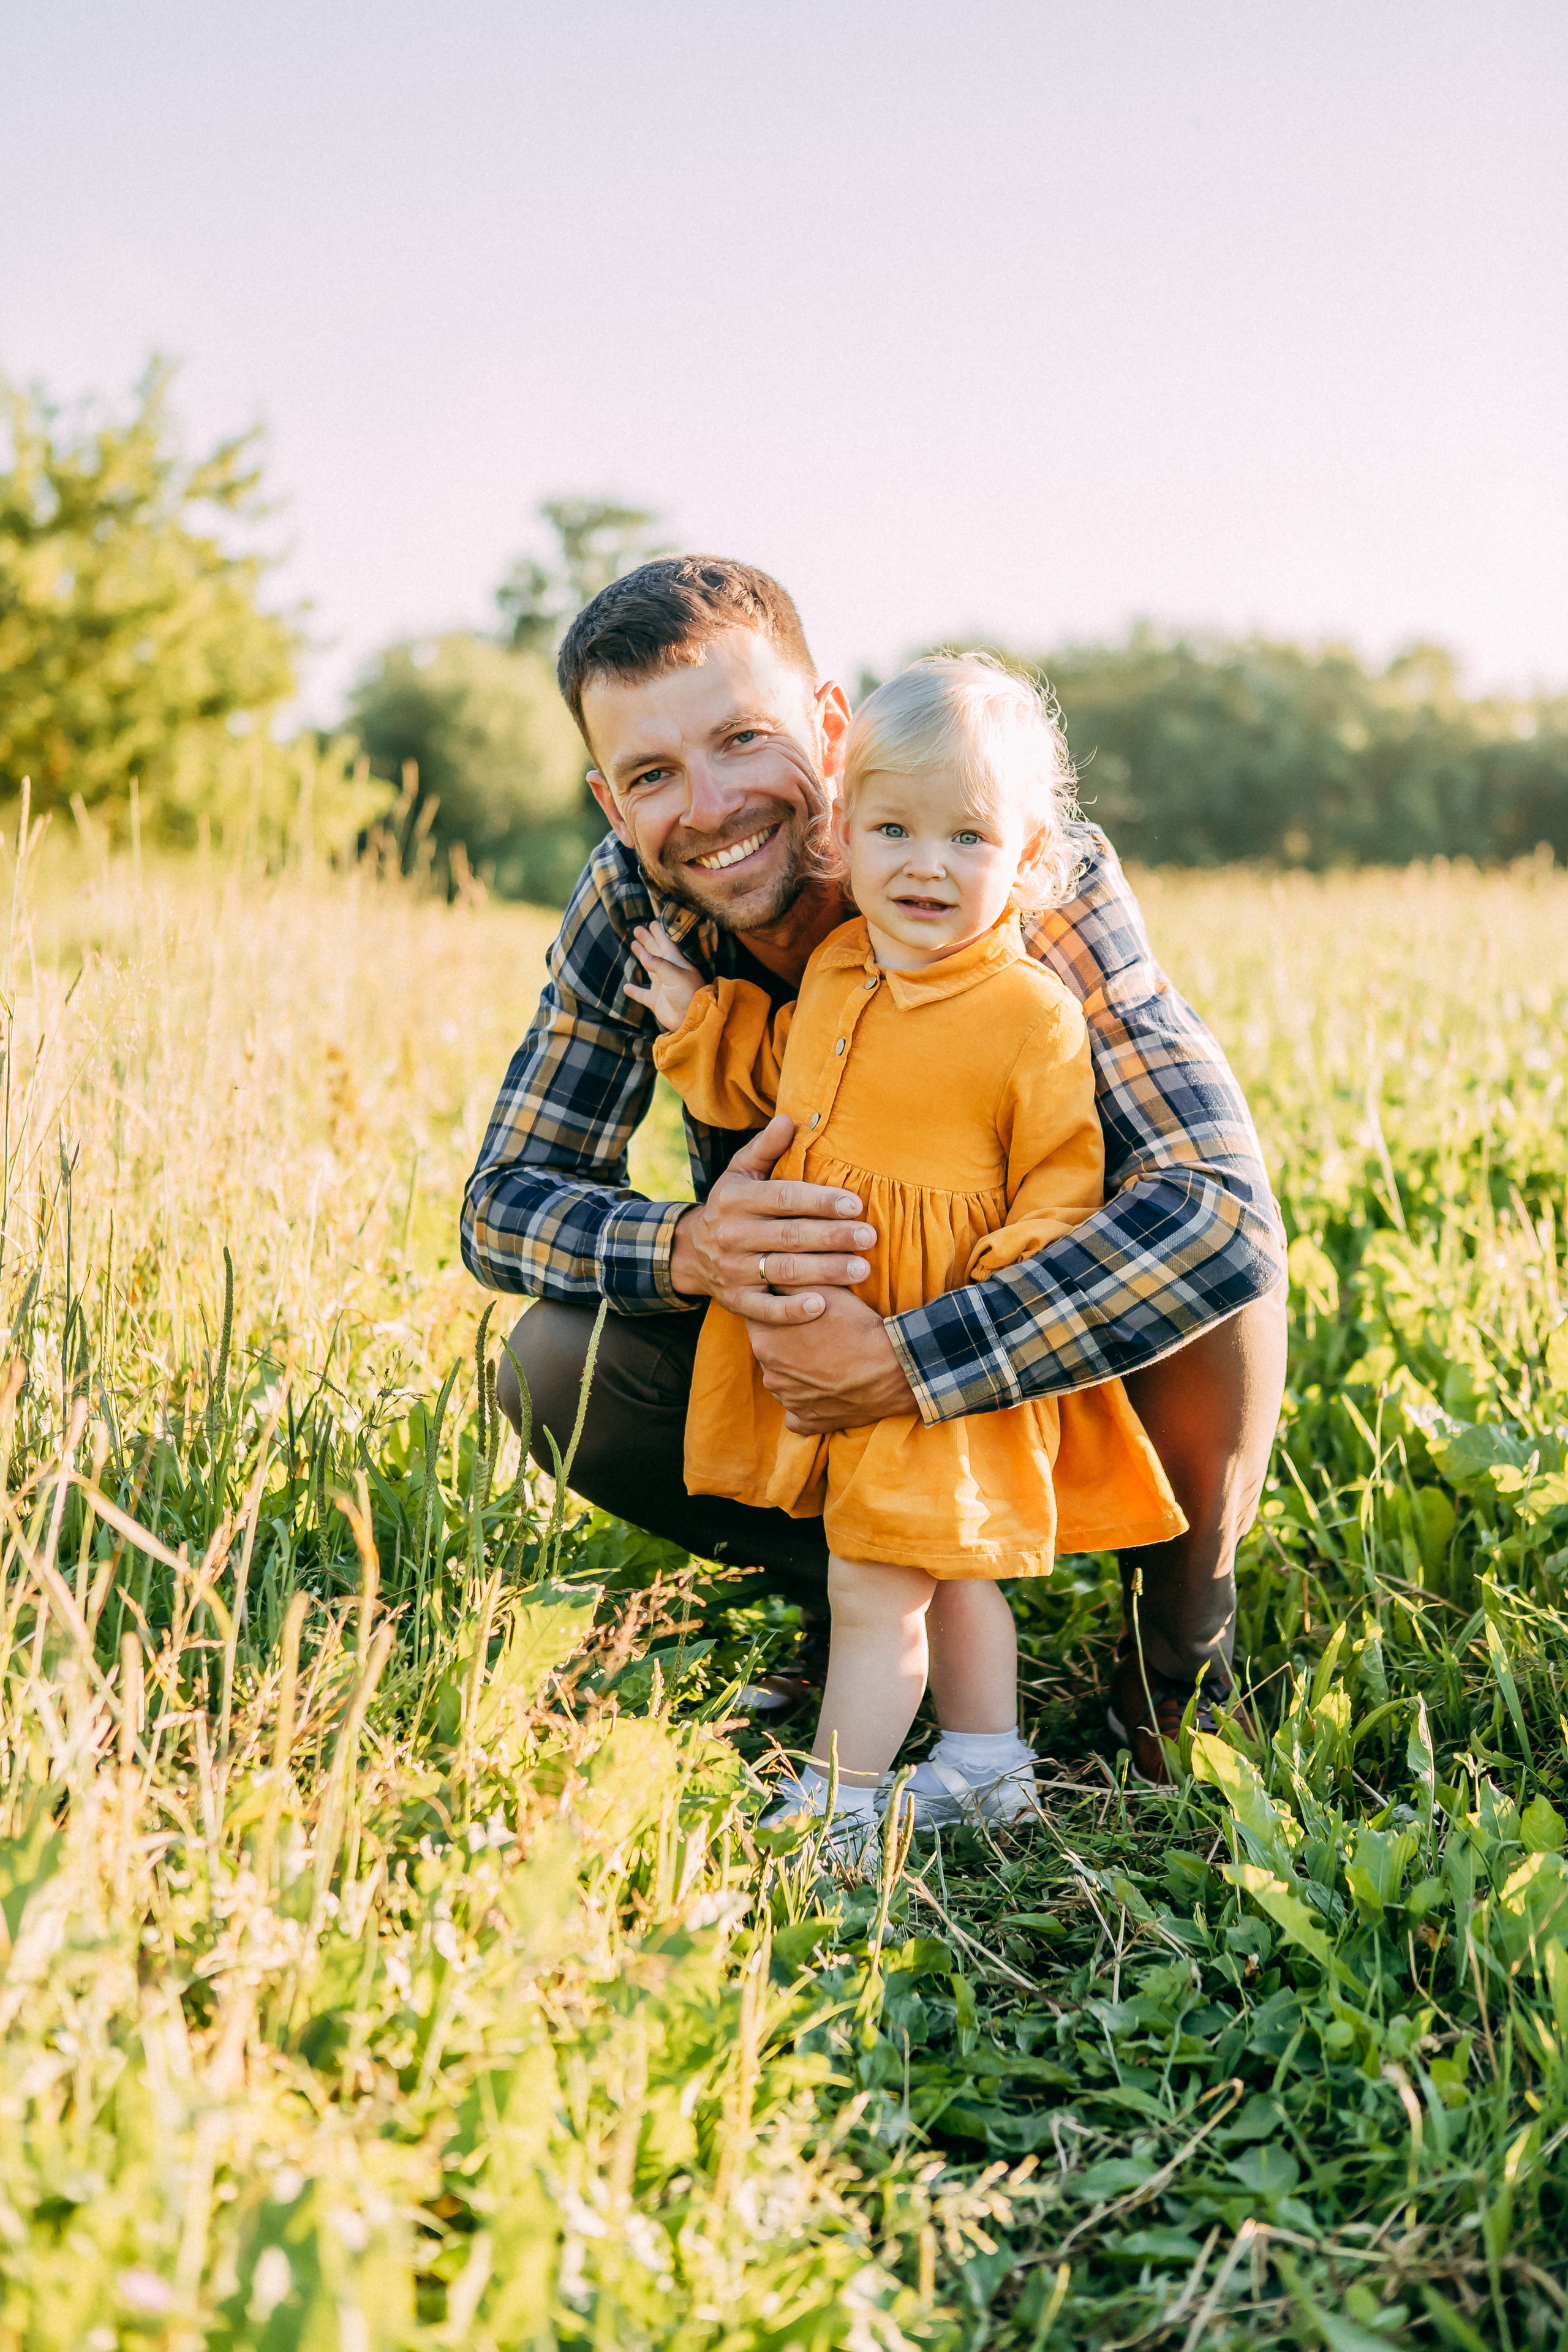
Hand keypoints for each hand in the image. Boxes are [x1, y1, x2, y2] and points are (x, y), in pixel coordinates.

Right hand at [625, 921, 701, 1030]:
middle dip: (647, 941)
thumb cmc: (688, 994)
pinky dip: (634, 991)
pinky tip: (626, 987)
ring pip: (649, 968)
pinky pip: (642, 994)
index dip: (658, 934)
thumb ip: (659, 965)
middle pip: (655, 952)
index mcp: (675, 963)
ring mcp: (662, 987)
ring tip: (633, 945)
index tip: (651, 923)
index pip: (666, 944)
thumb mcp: (676, 976)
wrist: (692, 1019)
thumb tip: (643, 955)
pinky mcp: (656, 1001)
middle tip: (637, 929)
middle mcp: (668, 973)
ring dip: (642, 957)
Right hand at [667, 1113, 877, 1316]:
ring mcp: (732, 1270)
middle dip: (833, 1237)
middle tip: (869, 1238)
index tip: (856, 1205)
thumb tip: (790, 1119)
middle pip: (790, 1236)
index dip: (821, 1201)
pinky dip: (792, 1311)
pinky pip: (765, 1310)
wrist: (690, 1252)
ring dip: (825, 1272)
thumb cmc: (730, 1206)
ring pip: (784, 1272)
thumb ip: (765, 1147)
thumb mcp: (739, 1172)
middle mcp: (733, 1234)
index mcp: (737, 1199)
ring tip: (861, 1270)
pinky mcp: (735, 1301)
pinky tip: (821, 1306)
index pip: (784, 1198)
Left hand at [749, 1288, 917, 1432]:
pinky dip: (807, 1403)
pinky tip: (825, 1390)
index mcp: (765, 1343)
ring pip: (784, 1381)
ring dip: (798, 1371)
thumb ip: (787, 1283)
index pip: (758, 1320)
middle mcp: (770, 1376)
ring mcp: (788, 1402)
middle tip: (817, 1334)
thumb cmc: (856, 1325)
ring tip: (827, 1359)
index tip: (797, 1311)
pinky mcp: (808, 1421)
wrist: (893, 1367)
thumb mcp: (820, 1290)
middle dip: (786, 1342)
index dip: (778, 1312)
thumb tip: (772, 1278)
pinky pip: (797, 1413)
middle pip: (770, 1352)